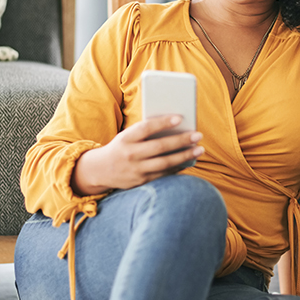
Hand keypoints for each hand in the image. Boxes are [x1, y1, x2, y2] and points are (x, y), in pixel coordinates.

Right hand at [72, 115, 203, 194]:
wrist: (100, 170)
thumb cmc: (121, 147)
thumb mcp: (127, 136)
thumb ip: (145, 132)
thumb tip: (175, 127)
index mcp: (126, 138)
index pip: (146, 128)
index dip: (163, 123)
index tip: (180, 118)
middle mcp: (130, 154)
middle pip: (160, 147)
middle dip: (181, 141)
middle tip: (198, 135)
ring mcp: (135, 170)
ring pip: (165, 163)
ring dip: (184, 156)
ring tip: (199, 149)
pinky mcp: (141, 181)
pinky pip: (163, 174)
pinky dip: (177, 167)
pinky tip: (189, 161)